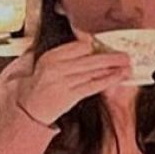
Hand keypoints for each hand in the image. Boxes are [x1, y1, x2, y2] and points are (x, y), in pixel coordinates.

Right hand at [17, 40, 132, 125]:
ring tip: (128, 65)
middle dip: (111, 57)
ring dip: (114, 68)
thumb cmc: (37, 87)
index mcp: (51, 57)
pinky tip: (120, 77)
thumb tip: (86, 45)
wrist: (26, 108)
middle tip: (126, 56)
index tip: (106, 48)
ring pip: (94, 72)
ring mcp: (63, 82)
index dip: (96, 47)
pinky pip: (93, 86)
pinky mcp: (70, 96)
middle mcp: (57, 68)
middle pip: (90, 59)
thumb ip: (63, 55)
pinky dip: (109, 80)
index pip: (79, 46)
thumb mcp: (43, 64)